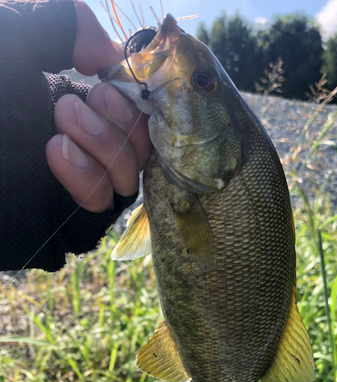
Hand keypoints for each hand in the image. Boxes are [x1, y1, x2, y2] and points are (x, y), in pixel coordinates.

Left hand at [46, 2, 151, 212]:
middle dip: (117, 122)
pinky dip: (88, 178)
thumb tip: (109, 53)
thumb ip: (63, 22)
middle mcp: (82, 148)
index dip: (133, 100)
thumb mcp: (11, 37)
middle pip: (140, 146)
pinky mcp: (68, 221)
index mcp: (73, 107)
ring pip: (128, 177)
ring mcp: (77, 187)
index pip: (132, 113)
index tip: (107, 81)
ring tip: (56, 129)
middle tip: (69, 107)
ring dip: (104, 145)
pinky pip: (103, 207)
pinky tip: (54, 155)